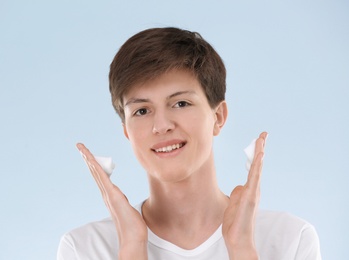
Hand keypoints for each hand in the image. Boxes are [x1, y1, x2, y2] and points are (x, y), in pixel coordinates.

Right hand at [76, 143, 147, 259]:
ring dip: (89, 160)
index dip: (94, 164)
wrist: (133, 237)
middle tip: (80, 146)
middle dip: (88, 158)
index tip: (89, 155)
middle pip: (95, 172)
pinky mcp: (113, 196)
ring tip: (82, 149)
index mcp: (110, 195)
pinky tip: (91, 160)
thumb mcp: (127, 208)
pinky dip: (97, 169)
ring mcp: (109, 195)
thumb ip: (122, 202)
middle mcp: (107, 194)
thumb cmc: (133, 226)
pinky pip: (103, 179)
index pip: (100, 176)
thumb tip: (121, 200)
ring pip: (96, 173)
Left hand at [222, 132, 267, 259]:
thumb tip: (240, 185)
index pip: (253, 167)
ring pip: (257, 168)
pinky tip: (260, 155)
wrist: (238, 239)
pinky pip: (254, 177)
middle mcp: (254, 188)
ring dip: (259, 152)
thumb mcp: (234, 203)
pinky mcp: (251, 196)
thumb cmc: (236, 223)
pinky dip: (258, 165)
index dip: (255, 154)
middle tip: (263, 134)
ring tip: (261, 138)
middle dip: (260, 148)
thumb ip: (238, 193)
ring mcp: (254, 192)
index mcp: (250, 189)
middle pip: (258, 164)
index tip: (258, 141)